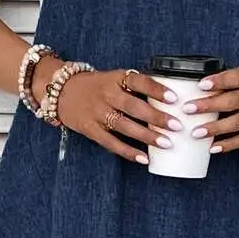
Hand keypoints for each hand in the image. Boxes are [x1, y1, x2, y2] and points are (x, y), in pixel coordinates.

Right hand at [52, 66, 183, 163]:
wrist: (61, 91)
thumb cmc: (96, 86)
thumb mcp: (114, 78)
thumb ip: (136, 87)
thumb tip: (168, 101)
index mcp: (116, 79)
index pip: (139, 81)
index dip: (156, 89)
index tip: (174, 98)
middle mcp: (107, 94)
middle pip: (134, 107)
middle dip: (156, 117)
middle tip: (177, 126)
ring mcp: (97, 113)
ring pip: (124, 126)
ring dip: (147, 136)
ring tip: (167, 143)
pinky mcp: (90, 129)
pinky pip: (111, 143)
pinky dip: (128, 151)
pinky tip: (144, 158)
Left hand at [182, 61, 238, 153]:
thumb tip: (210, 86)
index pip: (236, 77)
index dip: (218, 81)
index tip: (200, 85)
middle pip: (232, 101)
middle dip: (208, 106)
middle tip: (188, 110)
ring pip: (238, 122)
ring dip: (215, 129)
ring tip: (196, 132)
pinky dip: (231, 144)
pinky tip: (215, 148)